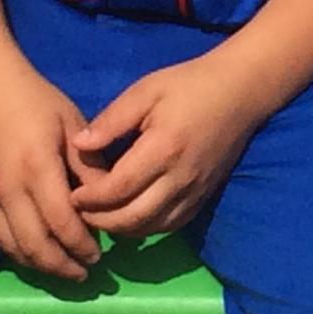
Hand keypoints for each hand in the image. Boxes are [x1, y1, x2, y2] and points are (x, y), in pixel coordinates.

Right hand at [0, 51, 97, 280]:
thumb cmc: (35, 101)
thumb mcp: (72, 125)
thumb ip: (89, 166)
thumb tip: (108, 202)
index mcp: (37, 167)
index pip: (62, 222)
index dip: (81, 245)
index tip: (98, 255)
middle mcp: (6, 187)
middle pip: (34, 244)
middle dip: (61, 265)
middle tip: (82, 272)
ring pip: (10, 245)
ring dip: (37, 263)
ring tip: (59, 267)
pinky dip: (10, 249)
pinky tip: (28, 251)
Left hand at [68, 51, 279, 245]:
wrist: (241, 91)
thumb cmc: (189, 84)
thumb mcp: (145, 90)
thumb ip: (111, 120)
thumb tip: (78, 145)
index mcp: (162, 148)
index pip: (118, 188)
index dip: (90, 199)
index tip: (71, 195)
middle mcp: (180, 177)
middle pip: (132, 217)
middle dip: (100, 221)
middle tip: (78, 212)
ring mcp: (195, 191)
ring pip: (151, 227)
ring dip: (121, 229)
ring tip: (100, 216)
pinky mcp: (203, 197)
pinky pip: (170, 225)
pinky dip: (145, 227)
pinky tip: (130, 217)